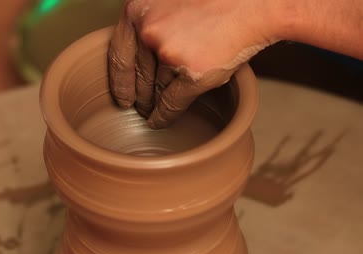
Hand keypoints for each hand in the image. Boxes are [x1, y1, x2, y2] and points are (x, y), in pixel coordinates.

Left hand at [108, 0, 276, 128]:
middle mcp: (149, 31)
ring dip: (152, 105)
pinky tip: (161, 121)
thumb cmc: (216, 1)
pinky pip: (171, 102)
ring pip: (155, 89)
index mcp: (138, 10)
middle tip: (140, 107)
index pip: (119, 55)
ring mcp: (170, 53)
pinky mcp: (193, 73)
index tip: (121, 97)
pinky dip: (165, 115)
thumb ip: (149, 24)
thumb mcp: (169, 3)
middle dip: (139, 95)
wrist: (255, 4)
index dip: (119, 81)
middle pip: (139, 75)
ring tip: (152, 114)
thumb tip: (137, 57)